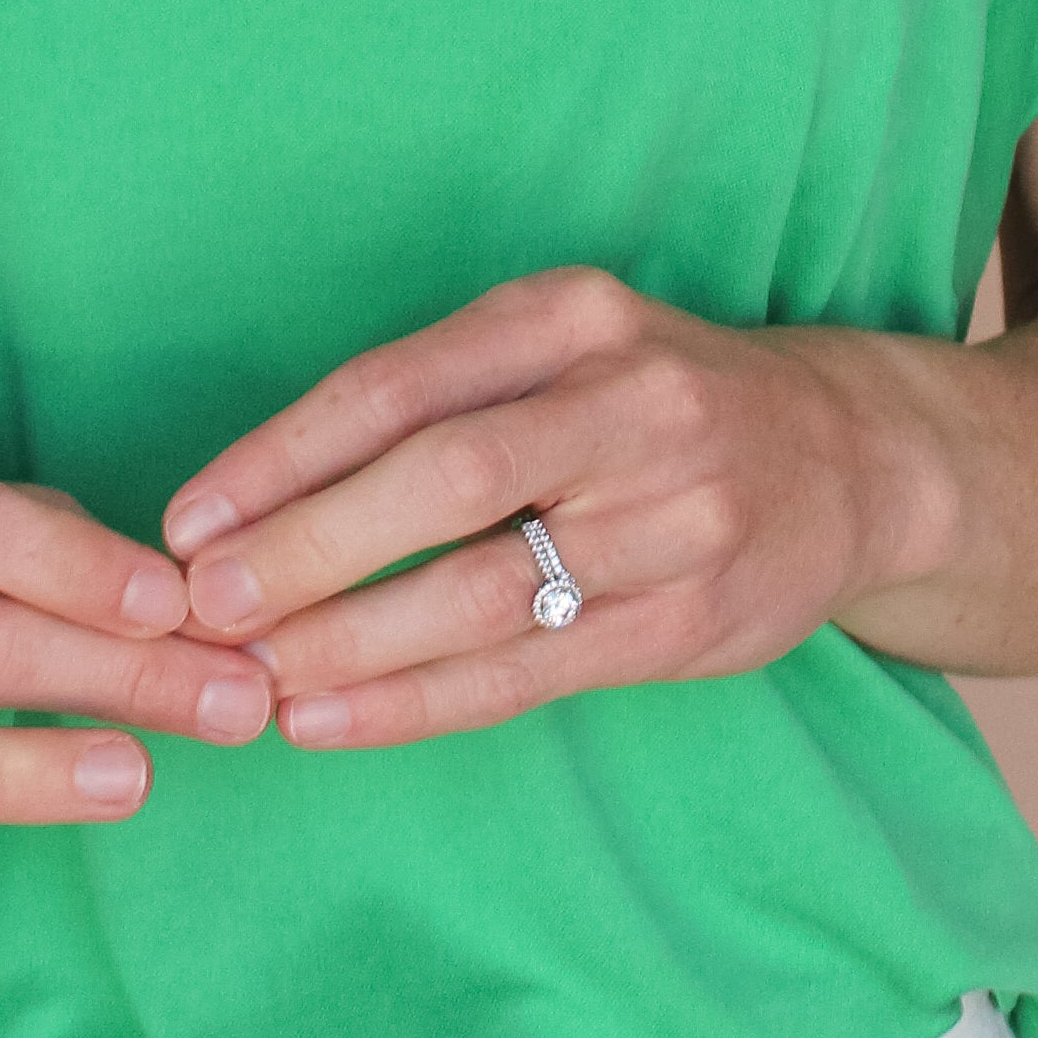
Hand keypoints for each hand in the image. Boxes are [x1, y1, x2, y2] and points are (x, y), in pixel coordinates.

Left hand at [158, 269, 948, 748]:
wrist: (852, 460)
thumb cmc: (652, 402)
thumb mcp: (559, 345)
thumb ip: (433, 398)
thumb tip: (250, 501)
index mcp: (570, 316)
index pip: (399, 384)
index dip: (281, 456)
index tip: (186, 521)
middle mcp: (630, 404)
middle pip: (443, 480)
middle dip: (306, 549)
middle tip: (203, 607)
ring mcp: (673, 517)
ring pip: (486, 589)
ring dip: (350, 641)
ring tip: (251, 679)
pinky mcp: (691, 620)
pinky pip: (531, 672)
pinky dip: (418, 701)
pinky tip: (333, 721)